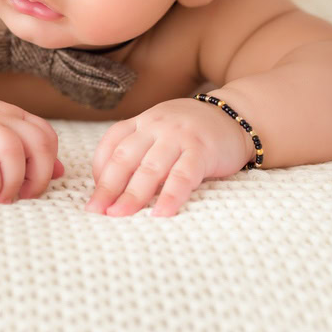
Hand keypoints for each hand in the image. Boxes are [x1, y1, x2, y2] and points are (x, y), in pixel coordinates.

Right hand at [0, 97, 64, 203]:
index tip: (33, 188)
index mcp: (13, 117)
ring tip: (3, 199)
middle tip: (23, 197)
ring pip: (13, 150)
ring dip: (13, 182)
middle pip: (36, 142)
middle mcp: (0, 118)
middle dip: (37, 176)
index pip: (46, 136)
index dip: (46, 165)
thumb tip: (59, 171)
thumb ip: (27, 153)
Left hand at [84, 97, 253, 216]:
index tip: (95, 196)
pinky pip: (183, 176)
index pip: (111, 143)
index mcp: (143, 121)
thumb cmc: (192, 132)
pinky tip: (160, 214)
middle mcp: (157, 125)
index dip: (98, 170)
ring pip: (150, 168)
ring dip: (132, 195)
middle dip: (107, 187)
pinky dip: (170, 196)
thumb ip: (140, 151)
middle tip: (95, 211)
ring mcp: (179, 136)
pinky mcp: (202, 150)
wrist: (236, 116)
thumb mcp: (161, 131)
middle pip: (125, 157)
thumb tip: (112, 188)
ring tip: (118, 215)